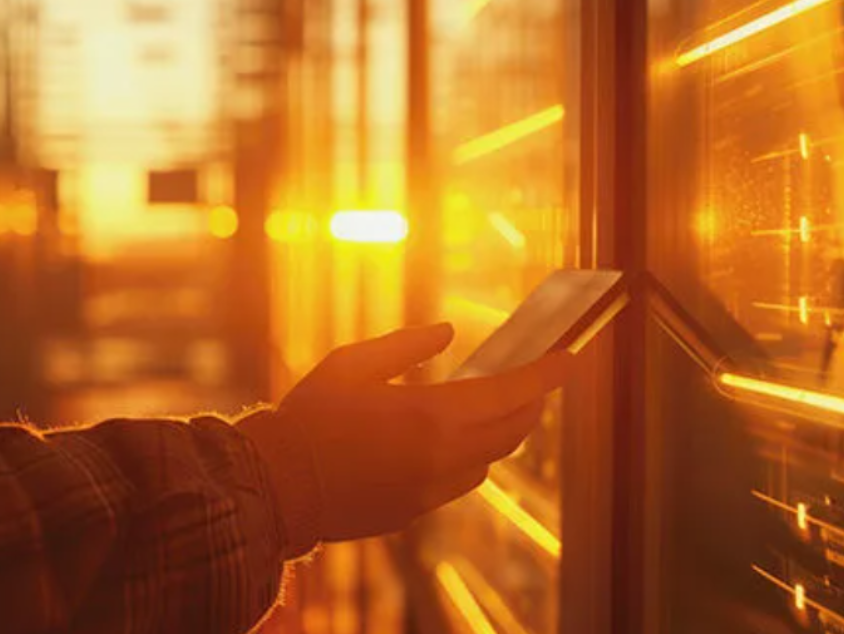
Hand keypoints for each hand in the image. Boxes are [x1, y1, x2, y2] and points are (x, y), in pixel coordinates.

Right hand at [238, 322, 573, 556]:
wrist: (274, 486)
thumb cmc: (308, 416)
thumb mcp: (353, 362)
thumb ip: (407, 345)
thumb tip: (448, 332)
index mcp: (430, 413)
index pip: (512, 392)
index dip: (547, 374)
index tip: (569, 357)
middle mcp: (442, 456)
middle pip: (513, 429)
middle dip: (533, 401)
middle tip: (537, 378)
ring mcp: (431, 489)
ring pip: (491, 458)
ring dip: (504, 431)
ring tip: (498, 405)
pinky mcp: (415, 510)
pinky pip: (462, 481)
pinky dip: (473, 456)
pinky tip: (454, 439)